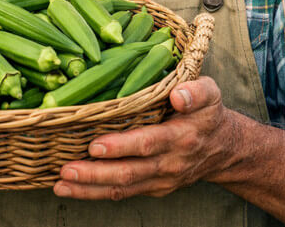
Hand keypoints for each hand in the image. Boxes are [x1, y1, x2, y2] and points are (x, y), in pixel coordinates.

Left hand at [53, 76, 237, 199]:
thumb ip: (197, 91)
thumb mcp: (211, 94)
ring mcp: (160, 180)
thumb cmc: (209, 115)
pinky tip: (70, 188)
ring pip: (122, 188)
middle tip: (66, 170)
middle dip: (96, 174)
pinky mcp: (152, 188)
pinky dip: (94, 193)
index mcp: (181, 137)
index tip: (95, 145)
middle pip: (129, 172)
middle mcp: (169, 163)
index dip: (121, 147)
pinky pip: (122, 192)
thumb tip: (177, 95)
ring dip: (89, 189)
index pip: (148, 143)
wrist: (224, 150)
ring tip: (60, 184)